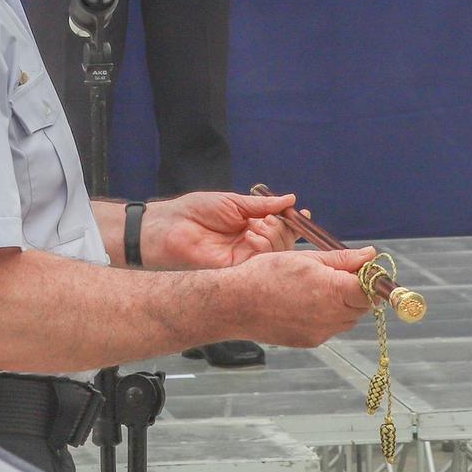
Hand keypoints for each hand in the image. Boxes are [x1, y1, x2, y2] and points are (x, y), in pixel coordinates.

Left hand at [142, 191, 300, 271]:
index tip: (303, 214)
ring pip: (276, 254)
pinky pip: (260, 262)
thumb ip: (262, 205)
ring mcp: (244, 259)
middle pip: (283, 243)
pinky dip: (262, 247)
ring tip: (256, 226)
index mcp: (249, 228)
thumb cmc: (194, 211)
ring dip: (273, 235)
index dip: (292, 224)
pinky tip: (252, 236)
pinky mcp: (237, 271)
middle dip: (282, 227)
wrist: (169, 227)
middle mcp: (249, 246)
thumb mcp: (233, 202)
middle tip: (268, 219)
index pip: (279, 229)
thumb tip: (289, 200)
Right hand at [232, 247, 375, 347]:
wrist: (236, 304)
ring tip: (319, 288)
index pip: (372, 290)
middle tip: (340, 275)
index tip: (368, 271)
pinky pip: (330, 328)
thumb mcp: (306, 258)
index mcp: (333, 290)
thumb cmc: (266, 275)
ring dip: (344, 304)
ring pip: (348, 319)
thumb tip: (370, 254)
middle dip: (359, 291)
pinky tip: (306, 303)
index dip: (373, 280)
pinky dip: (327, 316)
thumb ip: (342, 259)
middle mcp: (331, 316)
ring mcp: (321, 332)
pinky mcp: (310, 342)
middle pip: (364, 306)